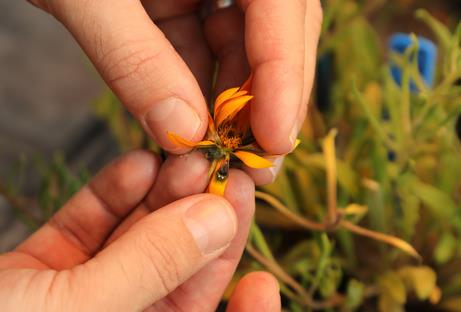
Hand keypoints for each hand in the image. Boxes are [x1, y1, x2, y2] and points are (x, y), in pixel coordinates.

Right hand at [0, 151, 279, 310]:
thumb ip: (151, 269)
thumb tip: (217, 221)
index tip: (264, 275)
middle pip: (178, 274)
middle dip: (199, 224)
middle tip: (218, 171)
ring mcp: (80, 298)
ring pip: (136, 245)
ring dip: (159, 199)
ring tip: (177, 156)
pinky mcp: (42, 272)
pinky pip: (88, 233)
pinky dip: (110, 199)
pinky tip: (134, 165)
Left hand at [27, 0, 321, 183]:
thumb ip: (132, 57)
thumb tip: (182, 131)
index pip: (283, 6)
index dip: (285, 72)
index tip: (276, 138)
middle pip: (278, 31)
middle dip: (269, 98)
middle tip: (259, 161)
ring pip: (243, 48)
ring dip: (233, 106)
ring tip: (222, 155)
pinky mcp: (180, 8)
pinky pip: (202, 53)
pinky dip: (198, 95)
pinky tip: (189, 131)